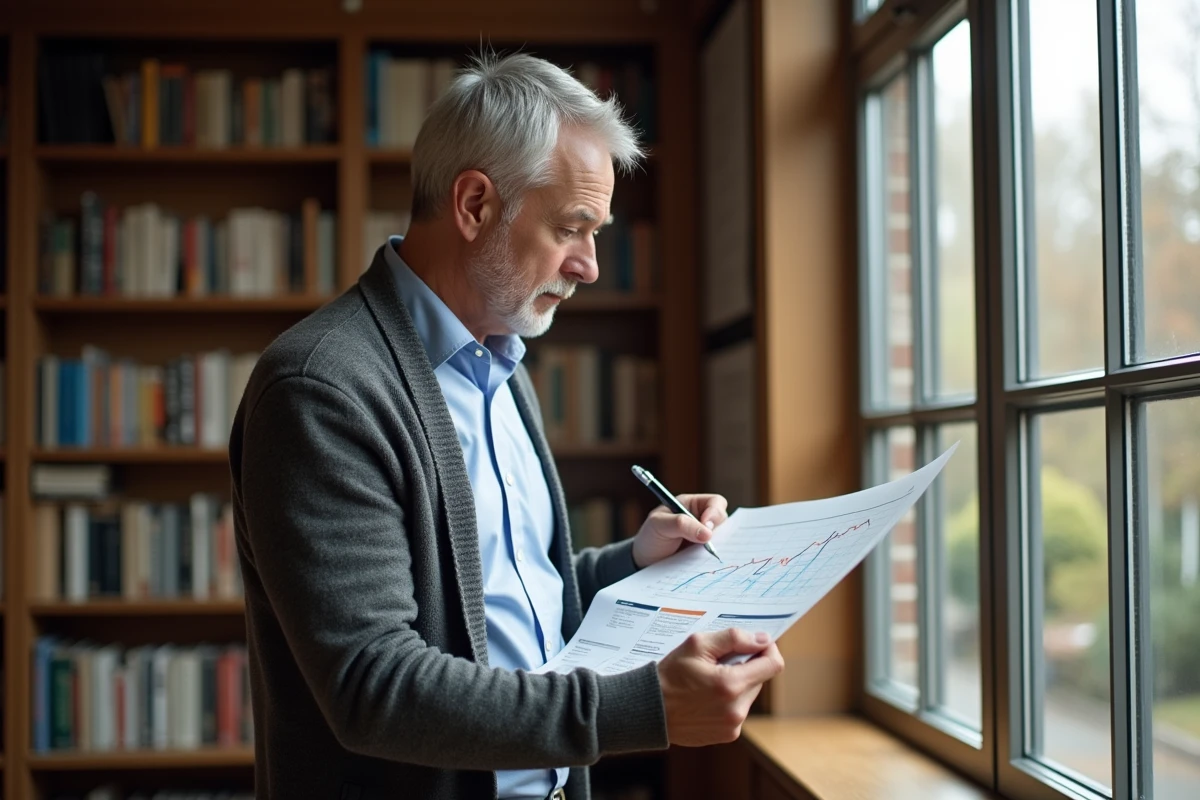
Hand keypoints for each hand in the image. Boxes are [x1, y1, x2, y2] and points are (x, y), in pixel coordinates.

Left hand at [631, 493, 727, 568]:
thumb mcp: (659, 525)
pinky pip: (716, 553)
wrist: (644, 561)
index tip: (706, 526)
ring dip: (717, 545)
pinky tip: (706, 562)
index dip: (715, 512)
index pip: (714, 502)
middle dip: (718, 529)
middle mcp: (701, 519)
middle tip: (706, 541)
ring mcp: (704, 537)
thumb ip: (681, 524)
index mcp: (691, 505)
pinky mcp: (704, 554)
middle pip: (722, 519)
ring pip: (722, 538)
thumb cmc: (650, 537)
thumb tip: (707, 533)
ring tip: (706, 553)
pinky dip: (713, 557)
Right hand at [656, 629, 784, 746]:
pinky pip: (738, 710)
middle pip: (760, 678)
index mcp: (731, 685)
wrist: (648, 710)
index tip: (754, 643)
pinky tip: (706, 697)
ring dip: (737, 684)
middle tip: (719, 662)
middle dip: (746, 666)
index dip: (767, 649)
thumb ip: (733, 639)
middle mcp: (737, 709)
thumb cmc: (670, 676)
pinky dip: (729, 700)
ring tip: (709, 681)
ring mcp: (733, 726)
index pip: (773, 664)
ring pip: (749, 694)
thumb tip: (762, 640)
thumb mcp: (697, 645)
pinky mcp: (727, 735)